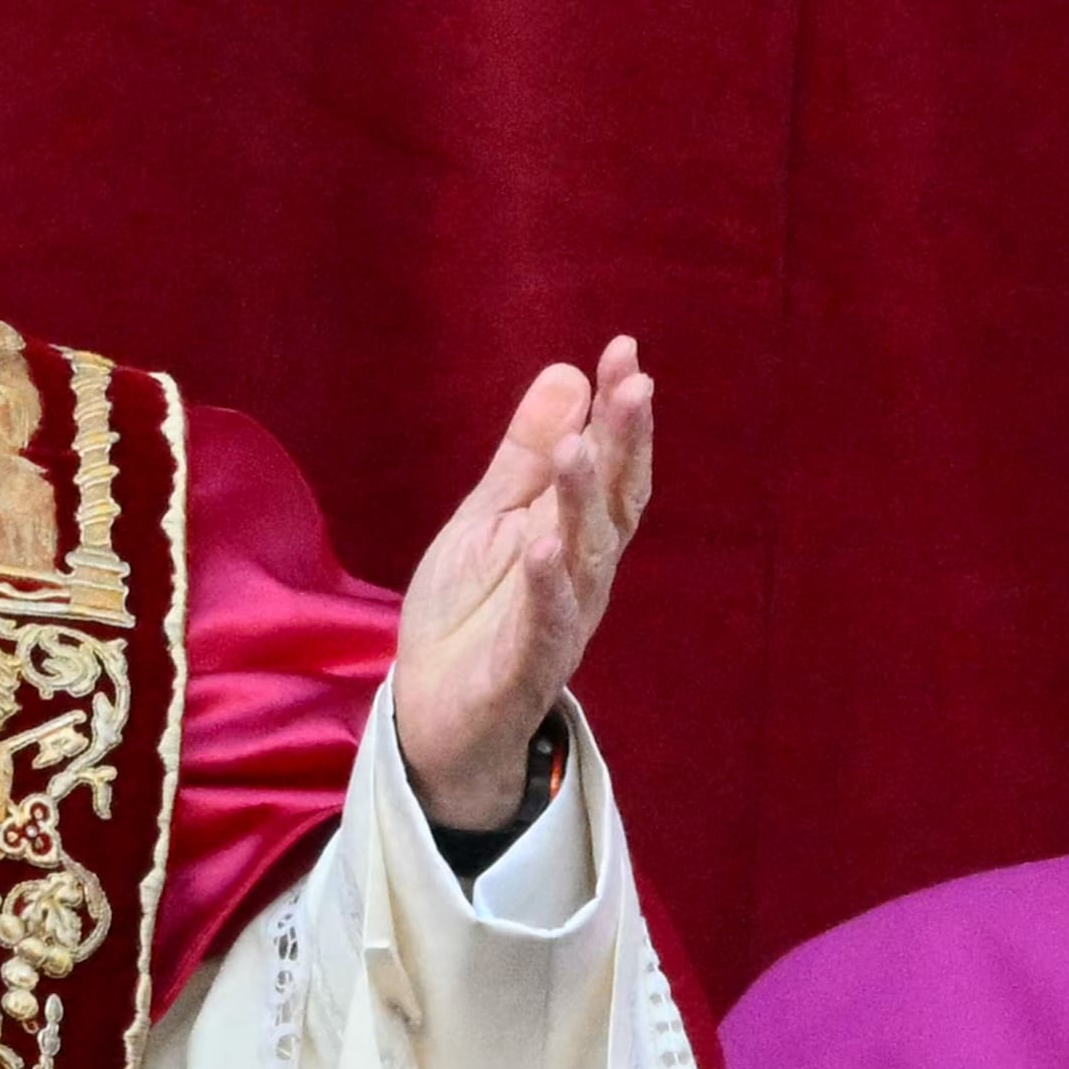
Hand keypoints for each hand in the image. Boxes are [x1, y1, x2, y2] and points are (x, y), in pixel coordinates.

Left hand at [391, 339, 654, 828]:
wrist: (435, 717)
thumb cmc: (471, 614)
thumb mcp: (489, 520)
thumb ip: (527, 457)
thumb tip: (568, 375)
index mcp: (575, 534)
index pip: (608, 465)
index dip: (619, 413)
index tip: (625, 350)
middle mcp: (582, 575)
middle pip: (611, 504)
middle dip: (622, 445)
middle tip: (632, 385)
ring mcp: (560, 622)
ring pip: (583, 558)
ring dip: (581, 503)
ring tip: (578, 449)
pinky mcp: (525, 669)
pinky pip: (543, 626)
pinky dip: (546, 588)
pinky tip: (543, 547)